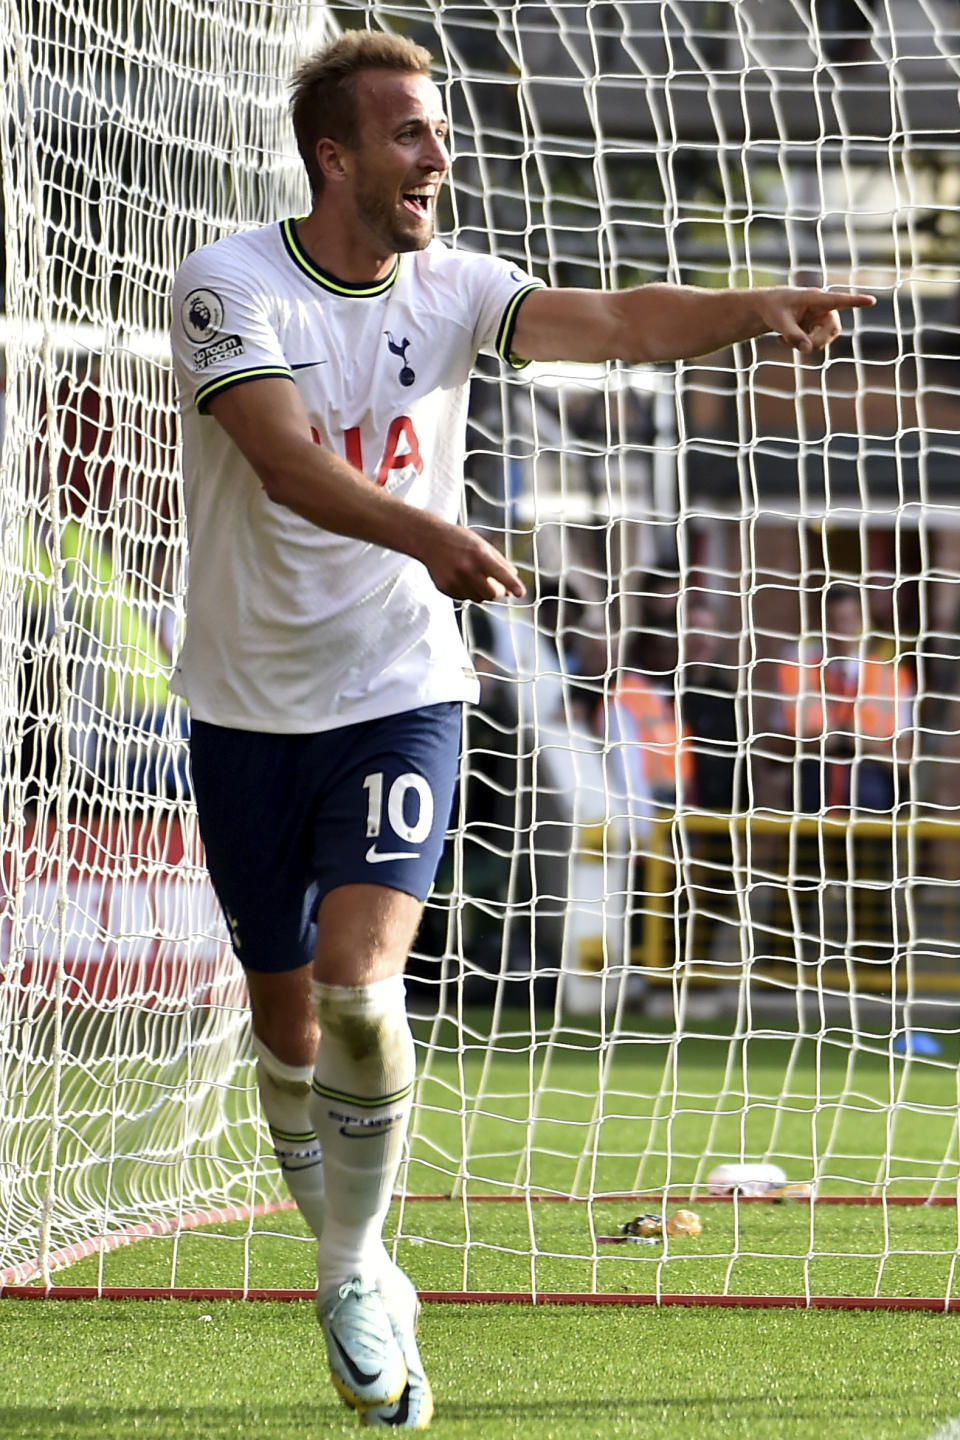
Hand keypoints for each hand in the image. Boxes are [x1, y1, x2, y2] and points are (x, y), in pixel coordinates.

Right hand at [422, 523, 525, 602]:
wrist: (429, 539)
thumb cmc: (461, 540)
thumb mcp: (483, 546)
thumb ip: (500, 565)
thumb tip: (512, 590)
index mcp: (479, 554)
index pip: (501, 573)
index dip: (512, 584)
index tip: (522, 593)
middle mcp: (466, 569)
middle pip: (492, 594)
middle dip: (497, 591)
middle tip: (494, 584)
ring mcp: (454, 580)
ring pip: (478, 598)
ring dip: (481, 591)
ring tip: (473, 575)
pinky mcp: (445, 588)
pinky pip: (465, 598)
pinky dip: (468, 591)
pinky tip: (461, 577)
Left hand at [760, 287, 875, 352]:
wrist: (767, 308)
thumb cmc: (773, 308)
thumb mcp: (778, 321)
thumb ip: (792, 335)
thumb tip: (808, 349)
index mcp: (815, 298)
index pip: (839, 300)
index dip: (855, 301)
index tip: (871, 300)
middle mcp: (823, 308)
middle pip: (833, 328)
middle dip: (818, 341)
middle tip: (800, 347)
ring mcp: (821, 319)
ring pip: (825, 339)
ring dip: (807, 345)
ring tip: (784, 340)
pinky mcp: (817, 328)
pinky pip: (815, 343)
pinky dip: (800, 346)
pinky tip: (782, 340)